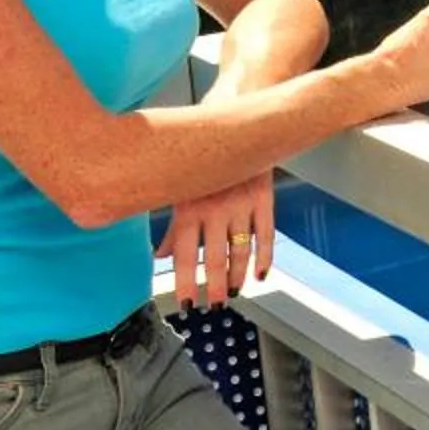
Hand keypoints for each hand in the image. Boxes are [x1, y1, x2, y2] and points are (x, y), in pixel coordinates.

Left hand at [165, 170, 273, 311]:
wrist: (235, 124)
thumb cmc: (200, 159)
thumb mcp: (180, 190)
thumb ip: (173, 227)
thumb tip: (162, 256)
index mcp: (190, 208)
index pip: (187, 255)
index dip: (186, 282)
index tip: (187, 303)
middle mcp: (216, 208)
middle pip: (216, 258)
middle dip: (215, 287)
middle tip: (214, 305)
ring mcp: (242, 205)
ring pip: (241, 250)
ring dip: (238, 276)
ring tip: (234, 293)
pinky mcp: (264, 199)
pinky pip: (266, 234)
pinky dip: (265, 257)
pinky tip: (260, 274)